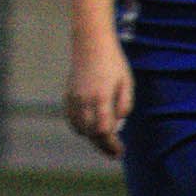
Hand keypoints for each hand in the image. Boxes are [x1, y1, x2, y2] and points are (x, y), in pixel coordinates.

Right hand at [63, 33, 131, 158]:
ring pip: (79, 127)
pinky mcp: (68, 94)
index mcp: (101, 97)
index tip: (120, 151)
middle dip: (103, 146)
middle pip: (91, 133)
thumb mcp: (127, 83)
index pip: (104, 131)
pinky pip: (71, 118)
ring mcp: (74, 97)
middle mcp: (84, 100)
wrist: (90, 43)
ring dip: (91, 138)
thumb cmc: (113, 62)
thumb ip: (124, 105)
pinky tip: (89, 129)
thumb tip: (119, 123)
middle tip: (114, 152)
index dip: (112, 145)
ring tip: (104, 141)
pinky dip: (79, 127)